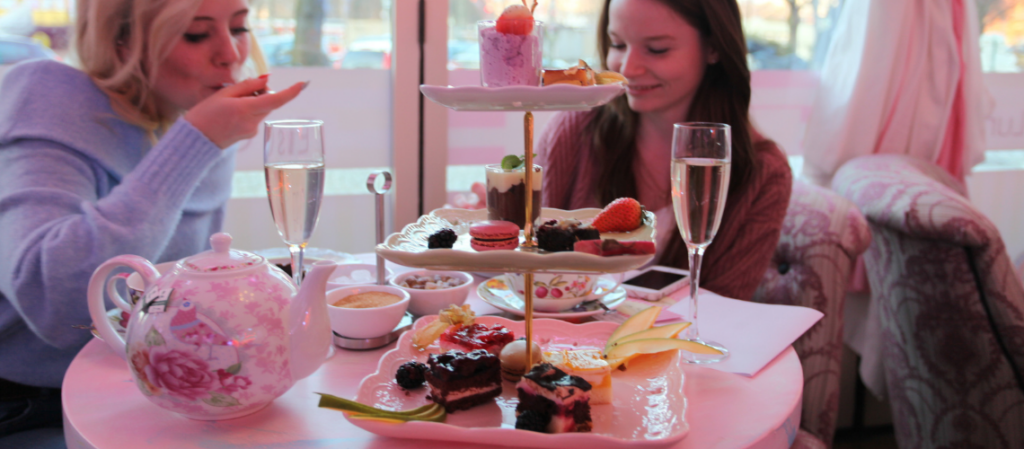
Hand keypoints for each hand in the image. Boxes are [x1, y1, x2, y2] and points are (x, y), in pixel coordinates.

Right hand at [184, 77, 306, 148]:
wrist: (195, 141)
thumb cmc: (204, 114)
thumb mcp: (223, 94)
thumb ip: (247, 86)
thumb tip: (267, 79)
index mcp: (245, 109)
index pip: (275, 100)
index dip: (291, 91)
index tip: (303, 83)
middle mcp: (253, 122)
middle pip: (269, 102)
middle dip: (261, 92)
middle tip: (241, 90)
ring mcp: (252, 130)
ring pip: (262, 109)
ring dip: (254, 102)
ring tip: (231, 104)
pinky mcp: (250, 135)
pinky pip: (255, 117)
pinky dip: (248, 111)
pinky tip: (231, 114)